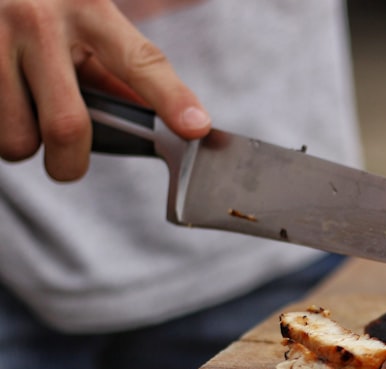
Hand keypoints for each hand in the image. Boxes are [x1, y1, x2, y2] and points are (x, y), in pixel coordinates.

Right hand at [0, 0, 209, 181]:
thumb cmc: (47, 8)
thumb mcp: (88, 23)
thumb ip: (123, 72)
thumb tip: (174, 124)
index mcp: (86, 8)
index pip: (139, 63)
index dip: (170, 99)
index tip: (194, 129)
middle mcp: (38, 19)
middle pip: (67, 126)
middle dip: (70, 163)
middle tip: (69, 163)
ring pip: (16, 138)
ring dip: (23, 145)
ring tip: (23, 116)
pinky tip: (5, 104)